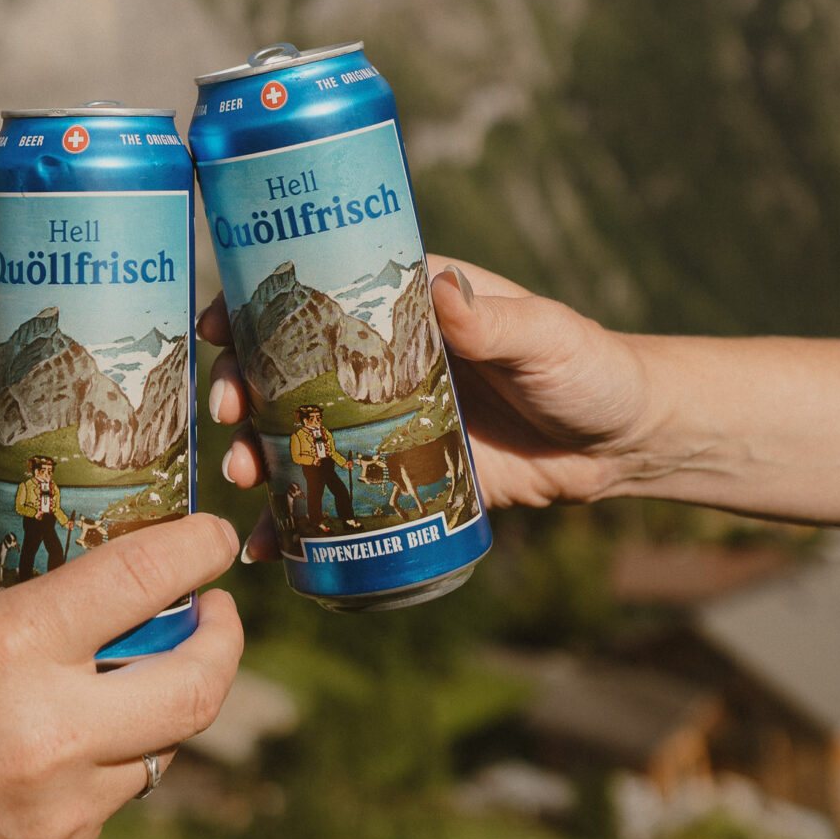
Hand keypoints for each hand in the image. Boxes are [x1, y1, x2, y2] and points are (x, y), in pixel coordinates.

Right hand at [0, 512, 241, 838]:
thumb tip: (29, 509)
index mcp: (11, 648)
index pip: (144, 579)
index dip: (199, 549)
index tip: (214, 537)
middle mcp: (53, 729)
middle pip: (199, 685)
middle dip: (224, 640)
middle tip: (214, 612)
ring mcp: (64, 804)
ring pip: (164, 745)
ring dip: (160, 702)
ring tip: (128, 673)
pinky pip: (116, 795)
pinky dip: (108, 759)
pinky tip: (62, 742)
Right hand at [203, 262, 665, 558]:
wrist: (624, 443)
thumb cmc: (588, 366)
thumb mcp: (544, 335)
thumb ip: (494, 319)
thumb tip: (444, 289)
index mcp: (407, 304)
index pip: (317, 291)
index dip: (256, 304)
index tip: (215, 324)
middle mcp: (381, 358)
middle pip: (289, 367)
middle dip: (244, 388)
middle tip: (229, 413)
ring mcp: (385, 419)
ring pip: (301, 433)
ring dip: (258, 453)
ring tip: (242, 476)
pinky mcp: (399, 475)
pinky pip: (335, 496)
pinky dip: (294, 523)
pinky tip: (266, 549)